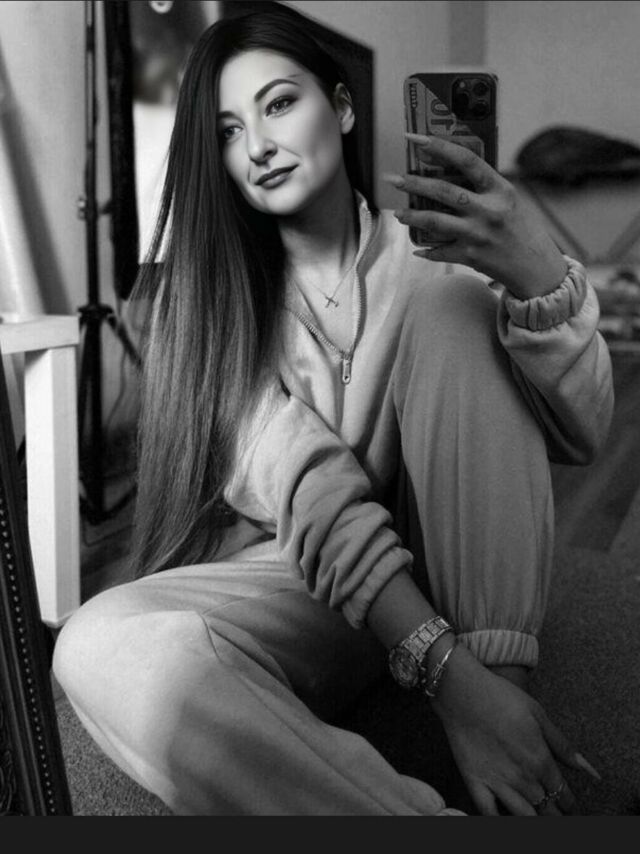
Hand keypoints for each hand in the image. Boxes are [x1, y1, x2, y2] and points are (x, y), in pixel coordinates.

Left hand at [383, 132, 567, 300]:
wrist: (537, 269)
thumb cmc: (523, 231)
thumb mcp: (510, 201)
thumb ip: (485, 189)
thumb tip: (450, 173)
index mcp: (500, 190)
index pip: (467, 160)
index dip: (440, 147)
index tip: (417, 139)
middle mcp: (488, 210)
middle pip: (443, 191)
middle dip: (414, 183)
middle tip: (393, 179)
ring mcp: (477, 234)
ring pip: (435, 221)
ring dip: (412, 216)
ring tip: (398, 214)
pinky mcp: (470, 256)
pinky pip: (439, 251)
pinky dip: (427, 250)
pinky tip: (418, 248)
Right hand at [430, 644, 600, 815]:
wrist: (462, 689)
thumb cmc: (501, 696)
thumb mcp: (538, 714)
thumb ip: (563, 746)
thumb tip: (589, 770)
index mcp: (540, 760)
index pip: (562, 793)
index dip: (568, 802)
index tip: (569, 804)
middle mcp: (522, 777)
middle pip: (546, 810)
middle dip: (555, 815)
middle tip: (556, 814)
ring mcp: (497, 782)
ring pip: (524, 817)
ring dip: (535, 821)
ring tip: (538, 819)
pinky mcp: (474, 781)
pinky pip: (489, 814)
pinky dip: (500, 821)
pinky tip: (506, 819)